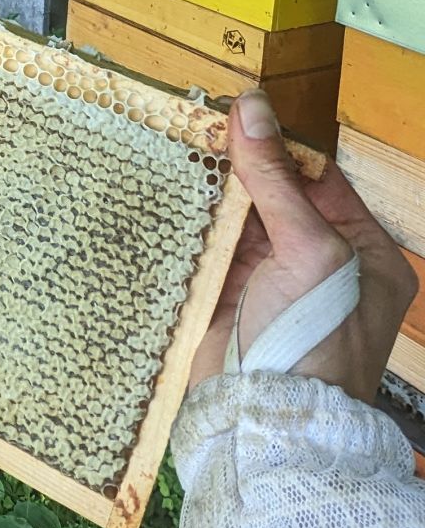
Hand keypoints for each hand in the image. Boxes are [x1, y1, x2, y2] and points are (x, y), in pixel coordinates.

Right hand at [187, 89, 416, 398]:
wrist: (268, 421)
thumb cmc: (313, 339)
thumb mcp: (309, 248)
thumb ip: (276, 178)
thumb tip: (251, 106)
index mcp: (364, 253)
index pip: (321, 180)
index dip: (281, 145)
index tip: (241, 109)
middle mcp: (319, 265)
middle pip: (275, 196)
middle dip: (239, 164)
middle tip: (198, 118)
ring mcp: (271, 283)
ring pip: (237, 219)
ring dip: (209, 190)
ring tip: (174, 143)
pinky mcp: (226, 298)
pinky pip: (207, 248)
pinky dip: (188, 222)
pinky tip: (163, 188)